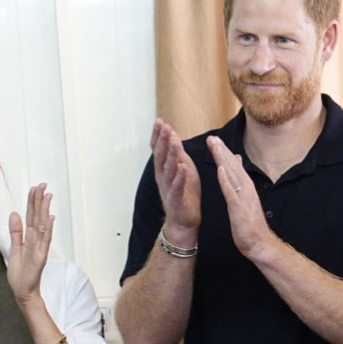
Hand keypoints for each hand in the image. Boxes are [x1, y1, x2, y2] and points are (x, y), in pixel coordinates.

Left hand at [7, 184, 52, 304]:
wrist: (23, 292)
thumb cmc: (20, 274)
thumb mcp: (14, 248)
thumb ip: (15, 232)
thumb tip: (14, 214)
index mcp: (29, 239)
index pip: (31, 216)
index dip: (32, 202)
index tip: (35, 188)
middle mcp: (37, 241)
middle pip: (38, 217)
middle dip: (39, 201)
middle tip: (42, 185)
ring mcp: (40, 249)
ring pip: (42, 226)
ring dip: (45, 211)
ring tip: (47, 196)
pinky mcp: (40, 257)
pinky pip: (44, 241)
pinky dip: (48, 229)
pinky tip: (50, 218)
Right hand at [151, 119, 200, 241]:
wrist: (184, 222)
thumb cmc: (185, 195)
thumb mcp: (182, 170)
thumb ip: (177, 154)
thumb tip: (173, 136)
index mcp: (164, 170)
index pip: (158, 150)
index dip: (158, 136)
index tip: (159, 122)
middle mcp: (163, 177)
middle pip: (161, 156)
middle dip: (163, 141)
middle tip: (164, 127)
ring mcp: (169, 188)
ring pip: (169, 169)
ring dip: (171, 154)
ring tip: (174, 141)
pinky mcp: (177, 199)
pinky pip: (177, 186)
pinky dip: (180, 177)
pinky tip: (183, 167)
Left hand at [207, 134, 276, 261]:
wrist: (260, 243)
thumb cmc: (251, 224)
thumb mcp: (244, 201)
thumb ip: (241, 184)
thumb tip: (238, 168)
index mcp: (246, 187)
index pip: (234, 166)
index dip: (224, 152)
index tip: (214, 140)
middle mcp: (246, 189)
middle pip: (233, 166)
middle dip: (222, 151)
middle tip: (211, 137)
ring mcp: (243, 198)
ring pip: (232, 175)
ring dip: (223, 160)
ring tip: (215, 147)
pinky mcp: (240, 208)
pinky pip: (232, 191)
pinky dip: (226, 180)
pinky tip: (220, 169)